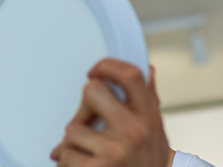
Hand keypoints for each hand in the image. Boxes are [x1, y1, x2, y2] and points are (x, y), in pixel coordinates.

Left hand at [50, 59, 172, 166]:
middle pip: (91, 92)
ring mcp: (114, 151)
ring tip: (88, 155)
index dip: (108, 65)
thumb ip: (149, 101)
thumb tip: (149, 70)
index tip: (96, 71)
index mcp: (149, 117)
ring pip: (72, 130)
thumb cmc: (149, 164)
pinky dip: (67, 163)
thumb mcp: (157, 132)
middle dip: (84, 108)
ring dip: (73, 144)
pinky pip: (64, 155)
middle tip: (88, 122)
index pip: (131, 75)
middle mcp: (134, 131)